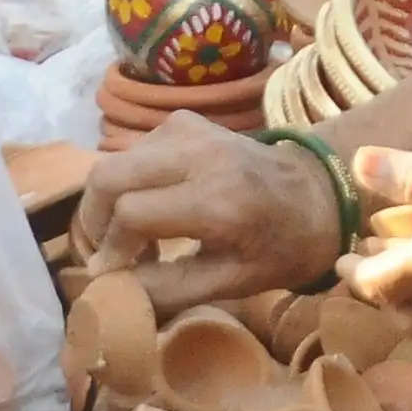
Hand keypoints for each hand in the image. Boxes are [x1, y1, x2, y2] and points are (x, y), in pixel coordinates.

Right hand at [75, 115, 347, 311]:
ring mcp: (190, 129)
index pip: (132, 214)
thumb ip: (169, 288)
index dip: (112, 249)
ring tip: (132, 237)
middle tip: (106, 252)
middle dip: (92, 219)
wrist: (319, 193)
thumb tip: (109, 287)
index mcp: (219, 199)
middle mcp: (200, 154)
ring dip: (108, 201)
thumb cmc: (281, 248)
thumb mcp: (233, 283)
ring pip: (114, 160)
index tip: (114, 275)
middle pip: (108, 175)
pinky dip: (128, 182)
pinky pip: (134, 151)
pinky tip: (149, 209)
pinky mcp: (184, 121)